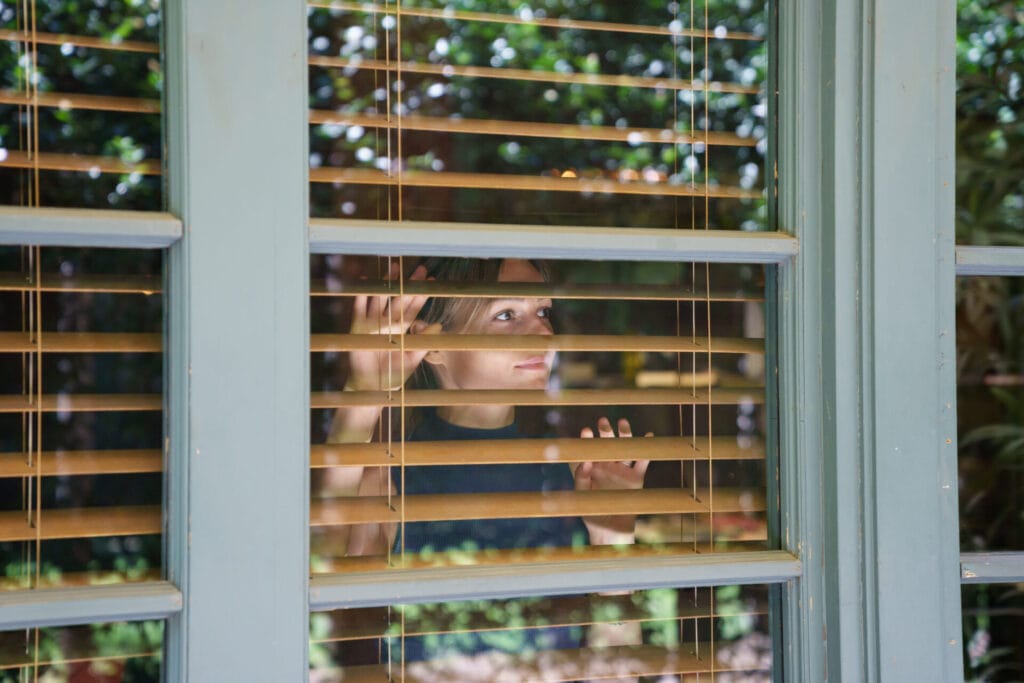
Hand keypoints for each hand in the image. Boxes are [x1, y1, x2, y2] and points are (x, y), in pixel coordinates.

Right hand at [347, 262, 438, 390]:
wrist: (371, 388)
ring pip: (381, 299)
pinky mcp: (357, 329)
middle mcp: (388, 324)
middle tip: (420, 270)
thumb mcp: (412, 359)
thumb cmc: (392, 377)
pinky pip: (359, 309)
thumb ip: (424, 341)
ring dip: (386, 284)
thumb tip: (439, 325)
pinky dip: (361, 297)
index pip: (413, 309)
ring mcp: (372, 325)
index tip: (432, 282)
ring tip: (394, 269)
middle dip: (408, 284)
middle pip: (399, 299)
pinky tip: (364, 283)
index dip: (421, 295)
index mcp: (401, 331)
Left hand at [574, 417, 650, 545]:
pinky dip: (646, 449)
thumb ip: (580, 478)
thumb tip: (585, 461)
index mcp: (591, 467)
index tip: (586, 431)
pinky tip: (648, 436)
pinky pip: (642, 461)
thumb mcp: (581, 496)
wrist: (610, 530)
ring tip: (623, 422)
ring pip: (625, 448)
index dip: (587, 439)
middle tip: (603, 421)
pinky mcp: (636, 478)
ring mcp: (622, 470)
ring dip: (625, 435)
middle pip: (607, 444)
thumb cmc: (591, 513)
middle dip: (605, 431)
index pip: (589, 449)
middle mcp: (606, 465)